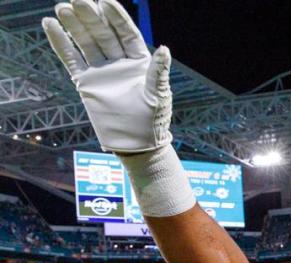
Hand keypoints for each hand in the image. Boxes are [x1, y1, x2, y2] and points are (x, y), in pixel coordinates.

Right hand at [42, 0, 171, 152]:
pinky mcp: (86, 82)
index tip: (104, 0)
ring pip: (86, 43)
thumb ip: (158, 71)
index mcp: (139, 61)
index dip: (116, 17)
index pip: (126, 33)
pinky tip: (50, 25)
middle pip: (103, 34)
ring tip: (62, 8)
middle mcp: (119, 62)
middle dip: (91, 17)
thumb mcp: (158, 94)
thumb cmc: (154, 121)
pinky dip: (61, 43)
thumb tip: (165, 49)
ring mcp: (102, 71)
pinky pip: (71, 58)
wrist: (137, 144)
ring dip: (74, 25)